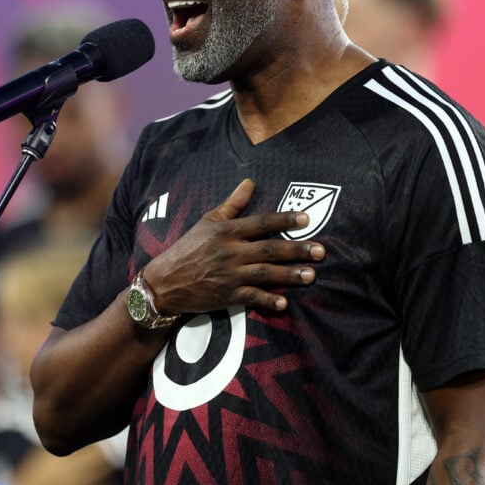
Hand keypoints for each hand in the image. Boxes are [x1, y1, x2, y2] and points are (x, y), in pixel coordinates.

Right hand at [142, 179, 324, 314]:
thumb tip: (250, 182)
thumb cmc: (188, 248)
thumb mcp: (208, 221)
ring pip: (265, 273)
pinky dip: (267, 300)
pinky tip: (284, 302)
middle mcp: (230, 252)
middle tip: (320, 251)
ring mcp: (229, 275)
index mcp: (227, 231)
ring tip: (311, 275)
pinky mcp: (226, 296)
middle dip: (297, 250)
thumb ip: (232, 204)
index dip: (285, 220)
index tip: (306, 219)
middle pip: (270, 249)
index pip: (261, 223)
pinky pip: (251, 298)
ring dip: (290, 275)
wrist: (164, 282)